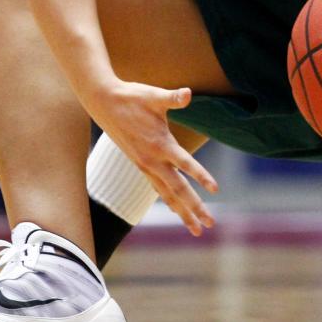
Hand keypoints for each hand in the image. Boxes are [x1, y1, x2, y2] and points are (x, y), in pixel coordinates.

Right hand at [86, 80, 217, 235]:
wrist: (105, 103)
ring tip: (196, 228)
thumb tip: (188, 93)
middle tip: (210, 224)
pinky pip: (157, 188)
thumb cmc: (132, 97)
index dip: (201, 176)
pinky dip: (168, 200)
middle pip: (177, 190)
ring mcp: (145, 165)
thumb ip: (173, 97)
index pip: (185, 163)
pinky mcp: (140, 164)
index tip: (216, 190)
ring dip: (182, 211)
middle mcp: (152, 160)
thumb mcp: (154, 95)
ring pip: (166, 194)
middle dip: (194, 208)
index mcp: (160, 144)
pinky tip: (175, 207)